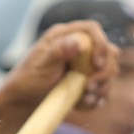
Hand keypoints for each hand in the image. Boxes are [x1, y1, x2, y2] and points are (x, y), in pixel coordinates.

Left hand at [0, 19, 117, 111]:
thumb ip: (58, 51)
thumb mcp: (40, 65)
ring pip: (109, 71)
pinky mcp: (88, 81)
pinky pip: (105, 87)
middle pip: (108, 52)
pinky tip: (86, 104)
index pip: (92, 30)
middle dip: (104, 71)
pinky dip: (99, 97)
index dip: (100, 44)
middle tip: (89, 87)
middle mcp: (78, 47)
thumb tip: (77, 42)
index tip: (96, 64)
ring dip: (103, 87)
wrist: (24, 102)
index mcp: (64, 36)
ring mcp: (84, 65)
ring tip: (85, 99)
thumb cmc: (27, 80)